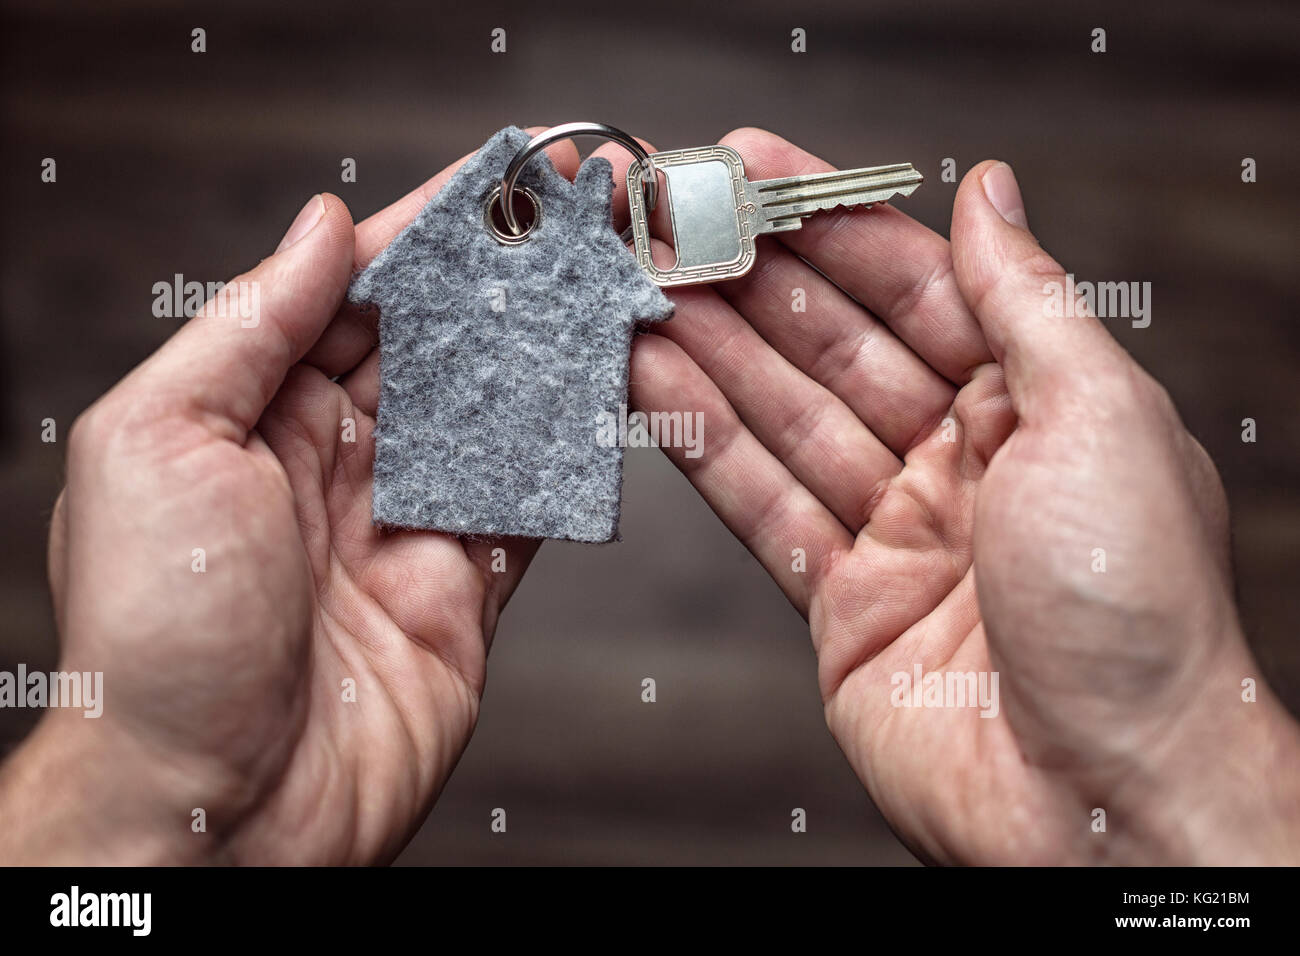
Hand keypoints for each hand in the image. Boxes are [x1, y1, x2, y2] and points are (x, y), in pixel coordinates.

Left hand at [0, 132, 582, 863]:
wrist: (218, 807)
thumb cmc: (157, 639)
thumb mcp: (158, 443)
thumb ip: (247, 328)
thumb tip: (320, 228)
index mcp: (253, 411)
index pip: (357, 290)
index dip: (432, 227)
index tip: (502, 178)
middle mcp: (334, 459)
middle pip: (439, 340)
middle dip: (507, 273)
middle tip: (582, 213)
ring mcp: (407, 522)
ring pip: (497, 408)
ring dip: (552, 345)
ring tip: (612, 280)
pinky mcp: (467, 588)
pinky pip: (531, 500)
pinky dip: (572, 447)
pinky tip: (609, 392)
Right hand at [625, 129, 1299, 863]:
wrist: (1101, 801)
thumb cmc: (1137, 615)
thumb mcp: (1100, 416)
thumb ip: (1024, 300)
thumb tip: (990, 194)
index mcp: (1036, 407)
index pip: (915, 288)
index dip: (832, 224)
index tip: (754, 173)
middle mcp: (965, 464)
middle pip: (835, 349)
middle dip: (754, 283)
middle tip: (672, 228)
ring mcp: (898, 533)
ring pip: (785, 420)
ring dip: (710, 353)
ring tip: (640, 290)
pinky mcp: (842, 604)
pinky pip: (762, 505)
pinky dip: (705, 447)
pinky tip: (655, 387)